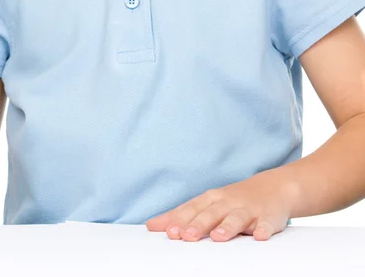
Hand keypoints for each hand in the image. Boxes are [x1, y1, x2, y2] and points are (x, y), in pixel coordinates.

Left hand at [146, 170, 297, 241]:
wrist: (273, 187)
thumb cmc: (232, 200)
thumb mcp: (206, 204)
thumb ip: (181, 216)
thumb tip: (152, 226)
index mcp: (210, 200)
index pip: (191, 210)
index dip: (179, 220)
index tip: (167, 231)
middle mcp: (226, 203)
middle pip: (210, 214)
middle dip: (198, 225)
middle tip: (186, 236)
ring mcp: (247, 209)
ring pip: (236, 218)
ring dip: (226, 227)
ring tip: (218, 237)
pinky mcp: (267, 217)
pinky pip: (266, 223)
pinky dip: (263, 229)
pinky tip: (259, 236)